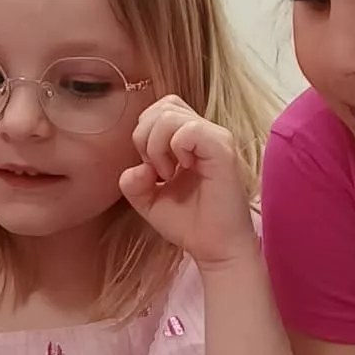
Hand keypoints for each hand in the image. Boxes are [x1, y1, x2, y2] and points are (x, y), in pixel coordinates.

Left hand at [120, 96, 258, 268]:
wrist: (215, 248)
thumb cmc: (189, 223)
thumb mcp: (148, 201)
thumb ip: (132, 182)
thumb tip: (136, 167)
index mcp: (189, 139)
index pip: (160, 109)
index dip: (145, 133)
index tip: (151, 169)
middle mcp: (204, 132)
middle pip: (163, 106)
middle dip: (145, 138)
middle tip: (157, 172)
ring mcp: (215, 138)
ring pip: (170, 114)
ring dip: (157, 146)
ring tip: (168, 174)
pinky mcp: (222, 149)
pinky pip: (190, 130)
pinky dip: (176, 148)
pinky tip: (184, 170)